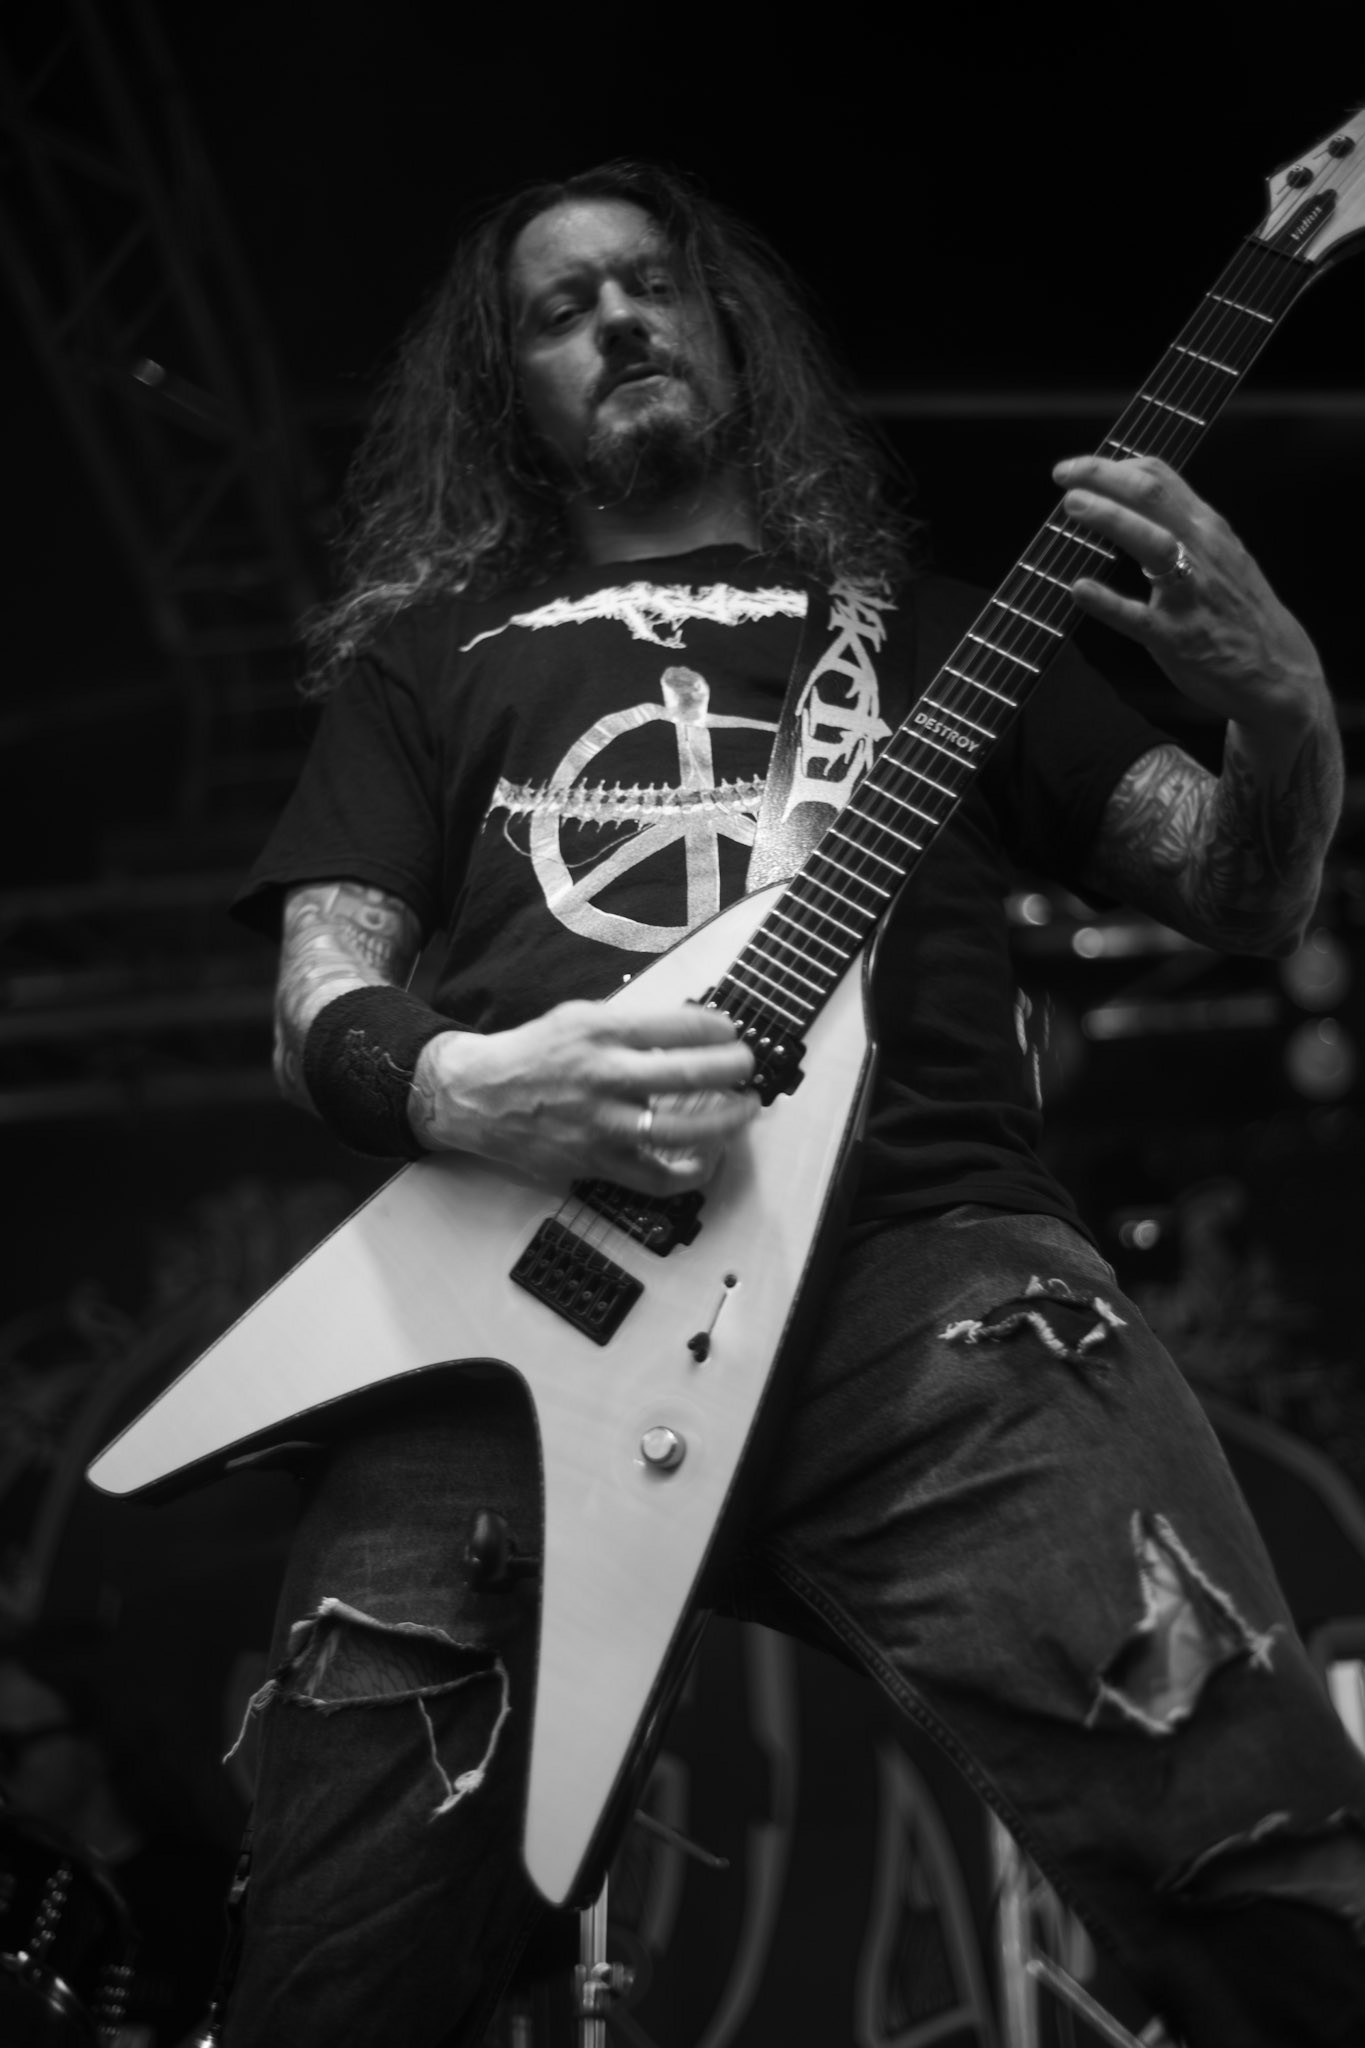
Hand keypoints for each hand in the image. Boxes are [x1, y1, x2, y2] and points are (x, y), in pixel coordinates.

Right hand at [410, 999, 757, 1194]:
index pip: (677, 1027)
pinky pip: (655, 1177)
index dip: (716, 1031)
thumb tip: (692, 1034)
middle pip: (686, 1075)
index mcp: (599, 1032)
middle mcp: (602, 1077)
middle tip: (747, 1068)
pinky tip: (708, 1159)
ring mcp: (600, 1125)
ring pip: (679, 1132)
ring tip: (744, 1112)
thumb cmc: (532, 1054)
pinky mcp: (595, 1162)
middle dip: (730, 1070)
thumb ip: (632, 1028)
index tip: (731, 1033)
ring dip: (724, 1123)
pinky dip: (689, 1173)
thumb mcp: (579, 1018)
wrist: (476, 1096)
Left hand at [1052, 455, 1326, 734]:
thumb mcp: (1217, 552)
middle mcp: (1202, 550)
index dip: (1112, 467)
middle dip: (1106, 478)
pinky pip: (1139, 617)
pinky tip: (1079, 589)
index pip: (1160, 478)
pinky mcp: (1179, 638)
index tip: (1074, 470)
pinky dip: (1108, 602)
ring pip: (1152, 543)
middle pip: (1153, 497)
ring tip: (1073, 507)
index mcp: (1206, 527)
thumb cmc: (1236, 608)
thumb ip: (1179, 525)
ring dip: (1111, 519)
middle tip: (1064, 477)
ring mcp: (1191, 593)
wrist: (1277, 669)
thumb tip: (1127, 499)